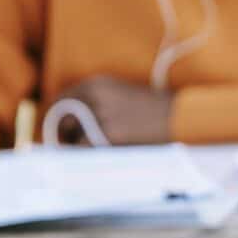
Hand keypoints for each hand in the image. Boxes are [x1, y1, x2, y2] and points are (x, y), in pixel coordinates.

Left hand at [53, 77, 173, 145]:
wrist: (180, 116)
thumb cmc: (154, 109)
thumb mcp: (121, 95)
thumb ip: (96, 102)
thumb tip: (67, 121)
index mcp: (97, 83)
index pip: (62, 99)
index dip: (57, 116)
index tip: (60, 129)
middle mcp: (95, 96)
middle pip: (63, 118)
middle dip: (64, 133)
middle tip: (69, 145)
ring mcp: (101, 115)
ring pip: (74, 136)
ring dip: (81, 145)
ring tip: (99, 148)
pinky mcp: (108, 134)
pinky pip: (86, 148)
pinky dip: (90, 154)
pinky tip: (106, 153)